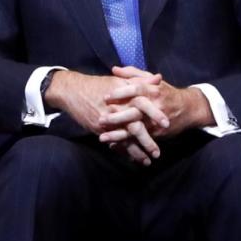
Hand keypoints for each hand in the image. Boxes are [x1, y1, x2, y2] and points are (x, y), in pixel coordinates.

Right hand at [46, 70, 168, 162]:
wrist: (73, 91)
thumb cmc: (97, 84)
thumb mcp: (119, 80)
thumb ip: (140, 80)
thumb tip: (159, 78)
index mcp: (124, 96)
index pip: (144, 105)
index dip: (155, 114)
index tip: (167, 124)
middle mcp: (117, 110)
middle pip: (135, 127)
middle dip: (147, 141)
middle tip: (157, 153)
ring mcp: (107, 121)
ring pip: (124, 139)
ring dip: (136, 152)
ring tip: (147, 162)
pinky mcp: (99, 129)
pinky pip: (113, 142)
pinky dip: (122, 151)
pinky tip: (131, 158)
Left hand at [107, 66, 214, 137]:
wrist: (189, 109)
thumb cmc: (166, 92)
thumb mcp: (152, 80)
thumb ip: (133, 74)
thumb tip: (114, 69)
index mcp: (154, 90)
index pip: (136, 89)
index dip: (121, 92)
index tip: (106, 96)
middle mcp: (155, 106)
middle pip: (135, 111)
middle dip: (117, 117)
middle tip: (100, 119)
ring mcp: (156, 122)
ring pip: (136, 129)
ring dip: (119, 135)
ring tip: (103, 137)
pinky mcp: (157, 133)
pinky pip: (141, 139)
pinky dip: (127, 143)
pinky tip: (113, 145)